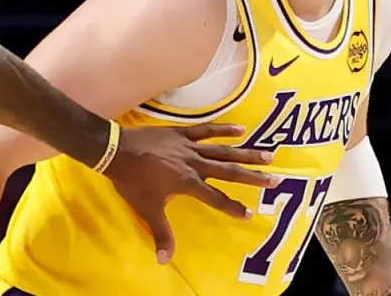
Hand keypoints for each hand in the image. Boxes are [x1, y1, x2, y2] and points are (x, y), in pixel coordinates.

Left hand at [103, 123, 279, 263]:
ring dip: (246, 152)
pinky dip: (224, 129)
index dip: (233, 207)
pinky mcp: (181, 133)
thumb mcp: (147, 209)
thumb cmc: (132, 181)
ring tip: (269, 154)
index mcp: (187, 183)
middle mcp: (193, 164)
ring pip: (223, 150)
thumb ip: (160, 233)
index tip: (250, 214)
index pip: (216, 198)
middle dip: (252, 177)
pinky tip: (241, 129)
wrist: (116, 150)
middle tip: (275, 180)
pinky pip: (206, 130)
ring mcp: (189, 147)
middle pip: (228, 171)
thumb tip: (165, 260)